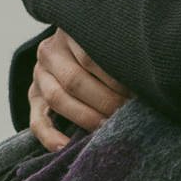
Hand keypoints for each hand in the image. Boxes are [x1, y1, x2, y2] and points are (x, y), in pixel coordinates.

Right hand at [27, 29, 132, 151]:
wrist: (71, 51)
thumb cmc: (102, 50)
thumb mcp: (107, 43)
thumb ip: (119, 55)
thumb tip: (148, 81)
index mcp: (70, 33)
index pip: (91, 57)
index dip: (116, 78)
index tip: (138, 91)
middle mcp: (50, 52)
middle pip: (75, 79)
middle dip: (105, 100)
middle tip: (127, 112)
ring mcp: (39, 75)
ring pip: (58, 98)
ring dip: (86, 117)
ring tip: (108, 127)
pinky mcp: (32, 98)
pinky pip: (37, 122)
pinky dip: (51, 137)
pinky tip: (66, 147)